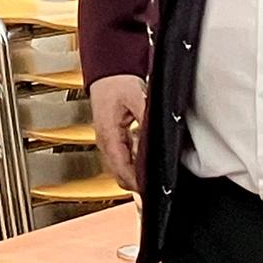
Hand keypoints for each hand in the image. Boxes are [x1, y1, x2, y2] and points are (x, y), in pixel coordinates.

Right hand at [90, 74, 145, 192]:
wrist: (107, 73)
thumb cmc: (117, 83)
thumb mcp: (137, 98)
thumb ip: (146, 118)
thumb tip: (157, 134)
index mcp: (109, 137)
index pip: (122, 171)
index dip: (137, 183)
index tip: (150, 189)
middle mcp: (105, 143)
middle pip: (120, 175)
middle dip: (137, 182)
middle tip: (155, 183)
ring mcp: (107, 141)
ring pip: (121, 168)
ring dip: (136, 171)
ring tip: (152, 169)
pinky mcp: (112, 138)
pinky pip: (123, 157)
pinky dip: (134, 161)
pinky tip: (145, 154)